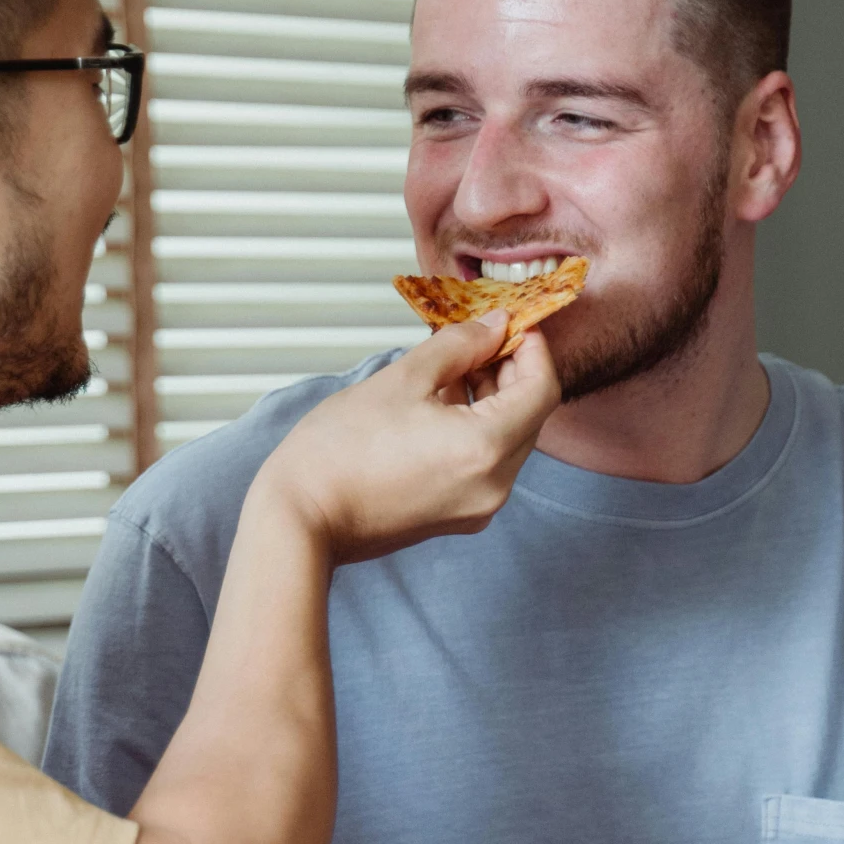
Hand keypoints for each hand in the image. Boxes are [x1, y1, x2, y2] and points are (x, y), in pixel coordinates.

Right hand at [256, 311, 557, 566]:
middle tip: (477, 339)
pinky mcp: (457, 517)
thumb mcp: (403, 378)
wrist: (301, 518)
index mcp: (486, 448)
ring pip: (507, 440)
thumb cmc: (339, 452)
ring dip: (491, 400)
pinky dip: (475, 430)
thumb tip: (495, 327)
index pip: (542, 388)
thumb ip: (459, 345)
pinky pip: (484, 463)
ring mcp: (477, 507)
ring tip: (450, 370)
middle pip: (529, 416)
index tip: (510, 325)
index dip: (533, 349)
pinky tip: (438, 407)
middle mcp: (494, 485)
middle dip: (511, 372)